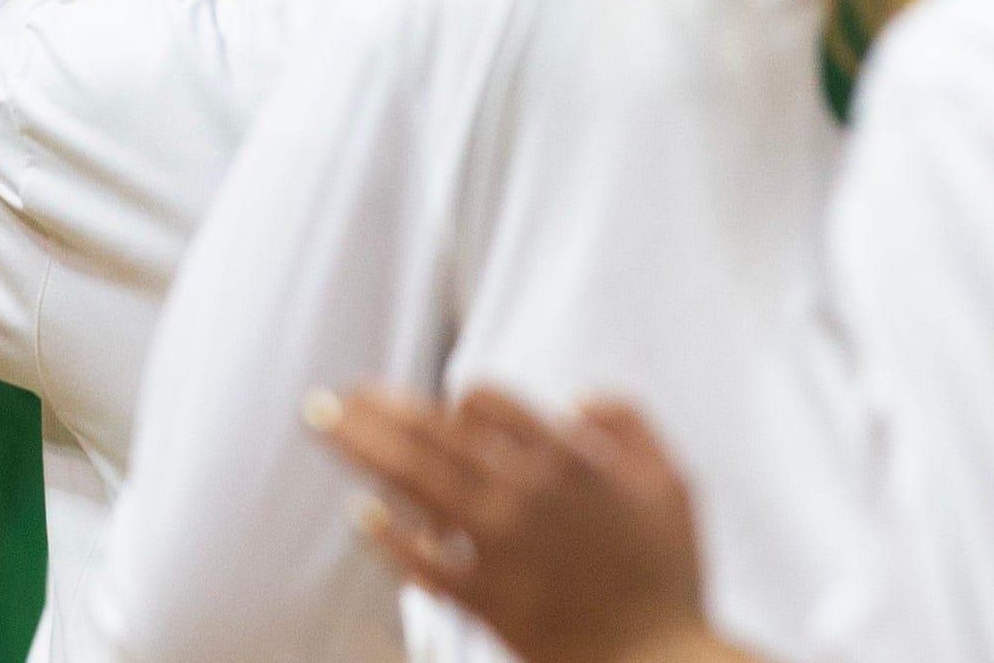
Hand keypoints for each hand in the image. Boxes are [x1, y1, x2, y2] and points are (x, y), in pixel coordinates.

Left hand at [312, 386, 732, 662]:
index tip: (439, 412)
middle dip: (371, 407)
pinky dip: (386, 535)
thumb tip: (576, 399)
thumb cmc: (670, 580)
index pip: (484, 401)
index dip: (454, 401)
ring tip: (321, 425)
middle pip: (428, 430)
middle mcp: (525, 493)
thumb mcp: (672, 486)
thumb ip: (629, 425)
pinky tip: (362, 517)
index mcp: (568, 460)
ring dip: (358, 445)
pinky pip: (419, 559)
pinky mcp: (484, 598)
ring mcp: (499, 545)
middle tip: (329, 396)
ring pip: (411, 479)